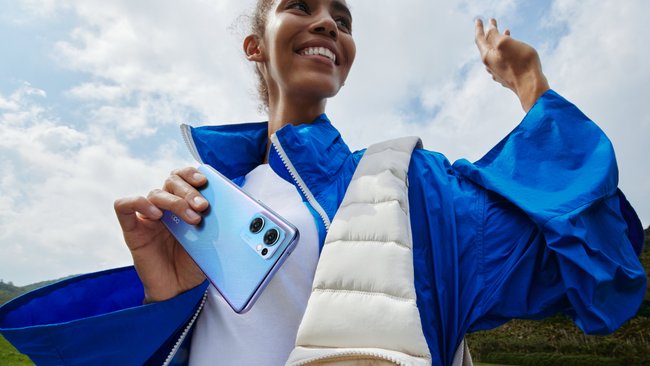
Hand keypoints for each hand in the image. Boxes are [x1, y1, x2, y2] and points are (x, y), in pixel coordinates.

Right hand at [114, 167, 207, 302]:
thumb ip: (217, 221)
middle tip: (203, 207)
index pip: (181, 176)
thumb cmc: (195, 263)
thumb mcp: (212, 239)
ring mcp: (148, 217)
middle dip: (188, 191)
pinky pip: (124, 206)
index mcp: (183, 204)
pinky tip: (156, 215)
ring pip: (156, 193)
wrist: (181, 289)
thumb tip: (230, 206)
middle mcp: (165, 207)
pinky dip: (140, 203)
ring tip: (192, 219)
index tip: (205, 182)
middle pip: (170, 182)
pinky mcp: (133, 231)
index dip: (191, 173)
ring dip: (175, 201)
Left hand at [475, 18, 549, 111]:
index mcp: (487, 56)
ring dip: (500, 41)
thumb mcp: (506, 43)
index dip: (479, 28)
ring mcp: (499, 72)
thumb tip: (488, 28)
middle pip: (487, 46)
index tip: (478, 20)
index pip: (480, 39)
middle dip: (490, 33)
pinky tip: (511, 51)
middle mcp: (490, 65)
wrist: (531, 87)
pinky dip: (506, 51)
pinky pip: (503, 60)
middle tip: (493, 23)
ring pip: (496, 53)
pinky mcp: (508, 77)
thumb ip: (494, 35)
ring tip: (507, 31)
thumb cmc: (520, 63)